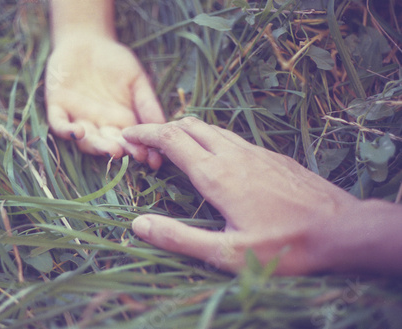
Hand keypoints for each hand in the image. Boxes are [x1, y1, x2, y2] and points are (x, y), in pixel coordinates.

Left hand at [45, 33, 165, 168]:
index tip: (153, 159)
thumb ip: (147, 102)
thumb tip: (163, 125)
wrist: (85, 40)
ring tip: (111, 149)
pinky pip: (59, 124)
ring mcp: (78, 118)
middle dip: (118, 150)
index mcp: (121, 122)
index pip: (131, 142)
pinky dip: (66, 130)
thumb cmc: (115, 60)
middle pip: (108, 145)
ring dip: (96, 146)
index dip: (141, 152)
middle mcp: (100, 125)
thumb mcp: (136, 79)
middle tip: (128, 153)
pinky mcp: (58, 108)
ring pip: (86, 141)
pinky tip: (78, 132)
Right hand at [123, 117, 363, 274]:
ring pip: (211, 128)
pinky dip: (209, 139)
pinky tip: (213, 159)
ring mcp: (255, 151)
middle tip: (145, 147)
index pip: (171, 139)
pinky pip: (231, 138)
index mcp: (216, 175)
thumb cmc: (284, 246)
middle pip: (189, 125)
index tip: (127, 136)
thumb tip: (139, 224)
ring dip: (185, 132)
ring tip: (172, 150)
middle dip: (161, 129)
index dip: (145, 133)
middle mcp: (233, 154)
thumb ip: (180, 238)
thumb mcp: (227, 253)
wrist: (342, 229)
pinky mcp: (271, 156)